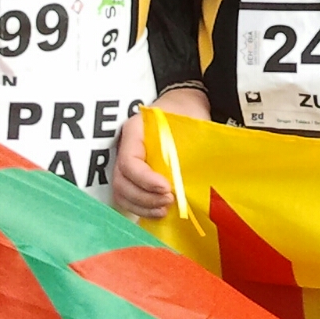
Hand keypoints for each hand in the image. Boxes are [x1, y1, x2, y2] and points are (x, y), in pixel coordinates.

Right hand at [112, 85, 211, 218]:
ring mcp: (127, 162)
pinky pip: (129, 196)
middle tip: (168, 201)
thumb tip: (197, 174)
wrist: (184, 105)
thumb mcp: (189, 122)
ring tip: (164, 210)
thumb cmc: (186, 113)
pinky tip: (159, 213)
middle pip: (121, 181)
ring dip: (141, 206)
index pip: (129, 161)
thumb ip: (189, 145)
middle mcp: (125, 147)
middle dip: (144, 197)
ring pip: (122, 192)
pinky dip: (141, 208)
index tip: (167, 187)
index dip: (145, 179)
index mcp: (135, 131)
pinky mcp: (134, 175)